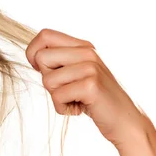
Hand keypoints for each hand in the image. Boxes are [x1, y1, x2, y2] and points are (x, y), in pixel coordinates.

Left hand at [25, 28, 146, 146]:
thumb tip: (33, 55)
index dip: (33, 53)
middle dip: (46, 79)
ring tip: (75, 99)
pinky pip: (57, 96)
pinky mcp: (90, 85)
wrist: (123, 120)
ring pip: (47, 80)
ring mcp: (90, 67)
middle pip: (41, 57)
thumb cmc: (92, 99)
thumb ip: (58, 61)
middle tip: (65, 89)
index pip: (44, 35)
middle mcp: (87, 52)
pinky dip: (63, 108)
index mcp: (82, 46)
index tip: (42, 70)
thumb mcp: (75, 74)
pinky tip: (80, 108)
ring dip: (56, 97)